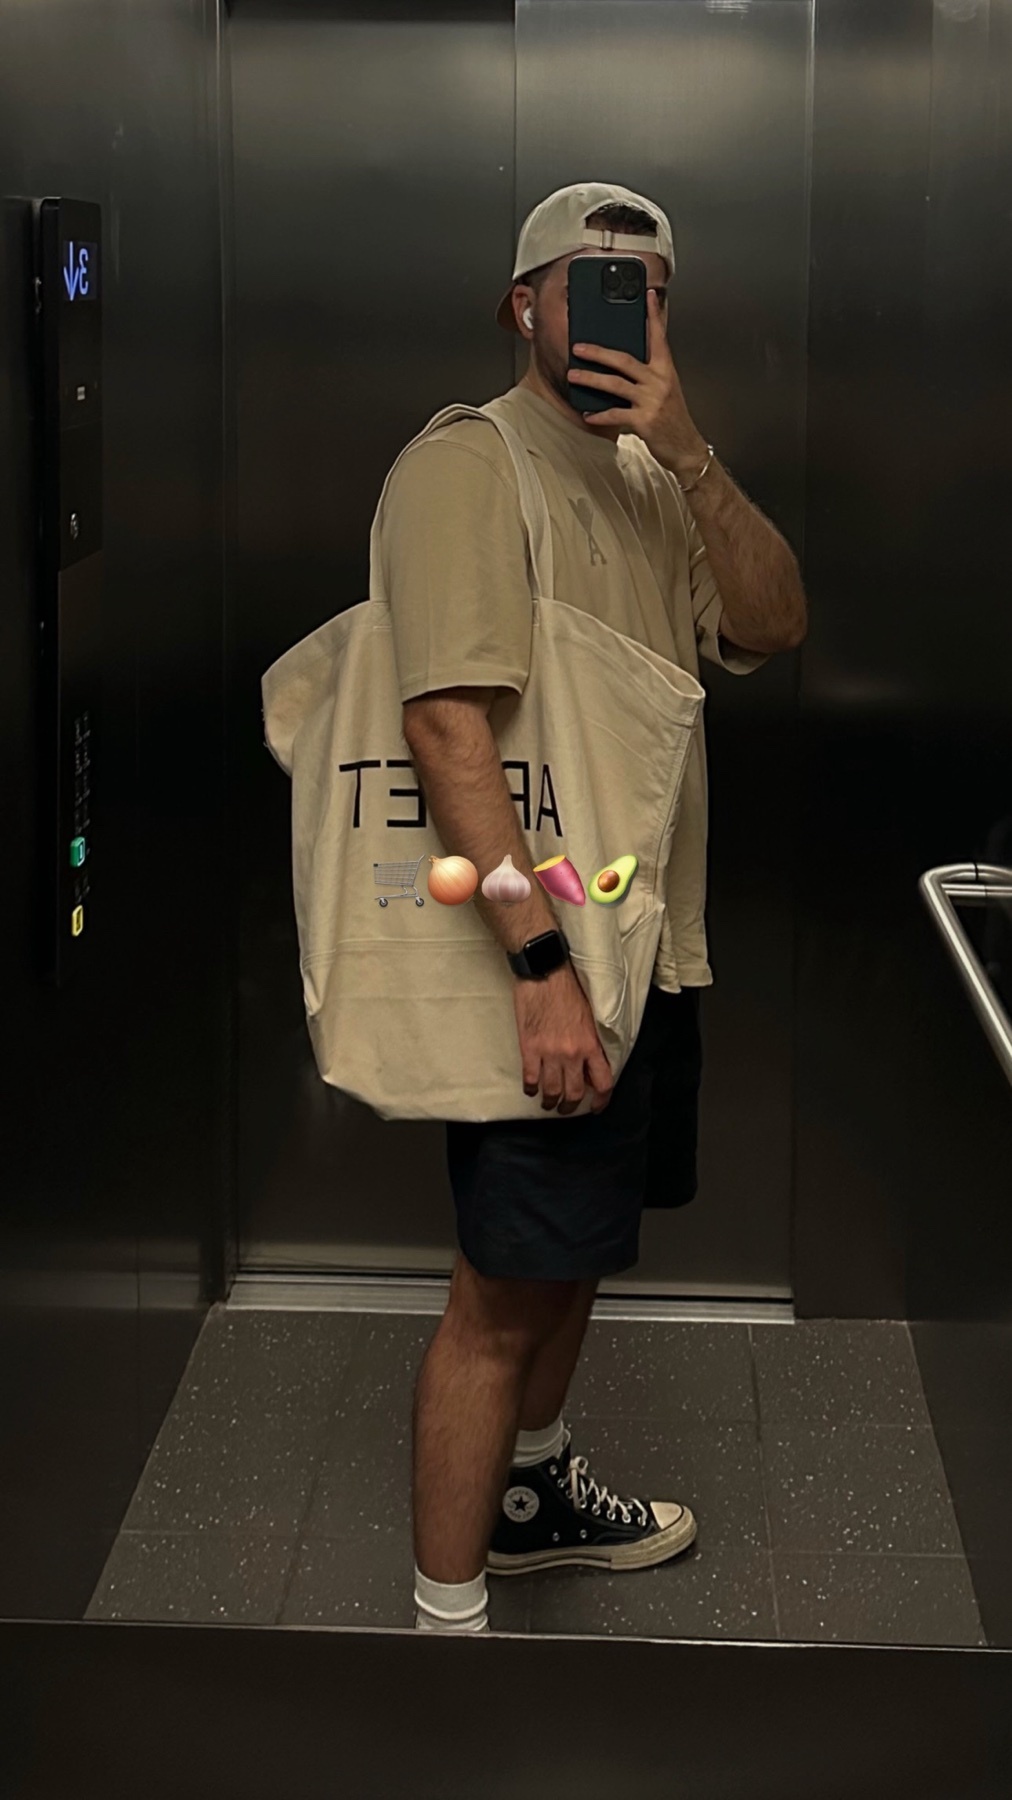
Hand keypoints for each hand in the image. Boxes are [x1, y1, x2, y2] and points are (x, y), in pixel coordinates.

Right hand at [512, 962, 614, 1115]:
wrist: (545, 971)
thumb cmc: (568, 989)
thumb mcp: (590, 1017)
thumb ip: (591, 1042)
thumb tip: (589, 1064)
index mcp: (591, 1044)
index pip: (603, 1081)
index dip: (601, 1100)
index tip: (596, 1106)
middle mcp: (572, 1053)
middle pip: (574, 1092)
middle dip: (570, 1106)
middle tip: (566, 1108)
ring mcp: (550, 1052)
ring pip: (552, 1090)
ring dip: (550, 1101)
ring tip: (548, 1103)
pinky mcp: (529, 1047)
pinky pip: (530, 1078)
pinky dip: (531, 1088)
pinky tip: (531, 1089)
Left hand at [568, 289, 707, 474]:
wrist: (686, 448)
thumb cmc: (673, 419)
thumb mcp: (666, 389)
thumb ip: (650, 373)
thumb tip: (625, 363)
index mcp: (666, 370)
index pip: (659, 337)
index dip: (652, 315)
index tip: (647, 295)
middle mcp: (659, 381)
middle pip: (624, 359)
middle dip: (598, 352)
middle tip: (578, 347)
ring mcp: (652, 400)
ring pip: (615, 385)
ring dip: (591, 379)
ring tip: (573, 375)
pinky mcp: (645, 421)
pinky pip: (615, 414)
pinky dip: (599, 415)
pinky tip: (587, 414)